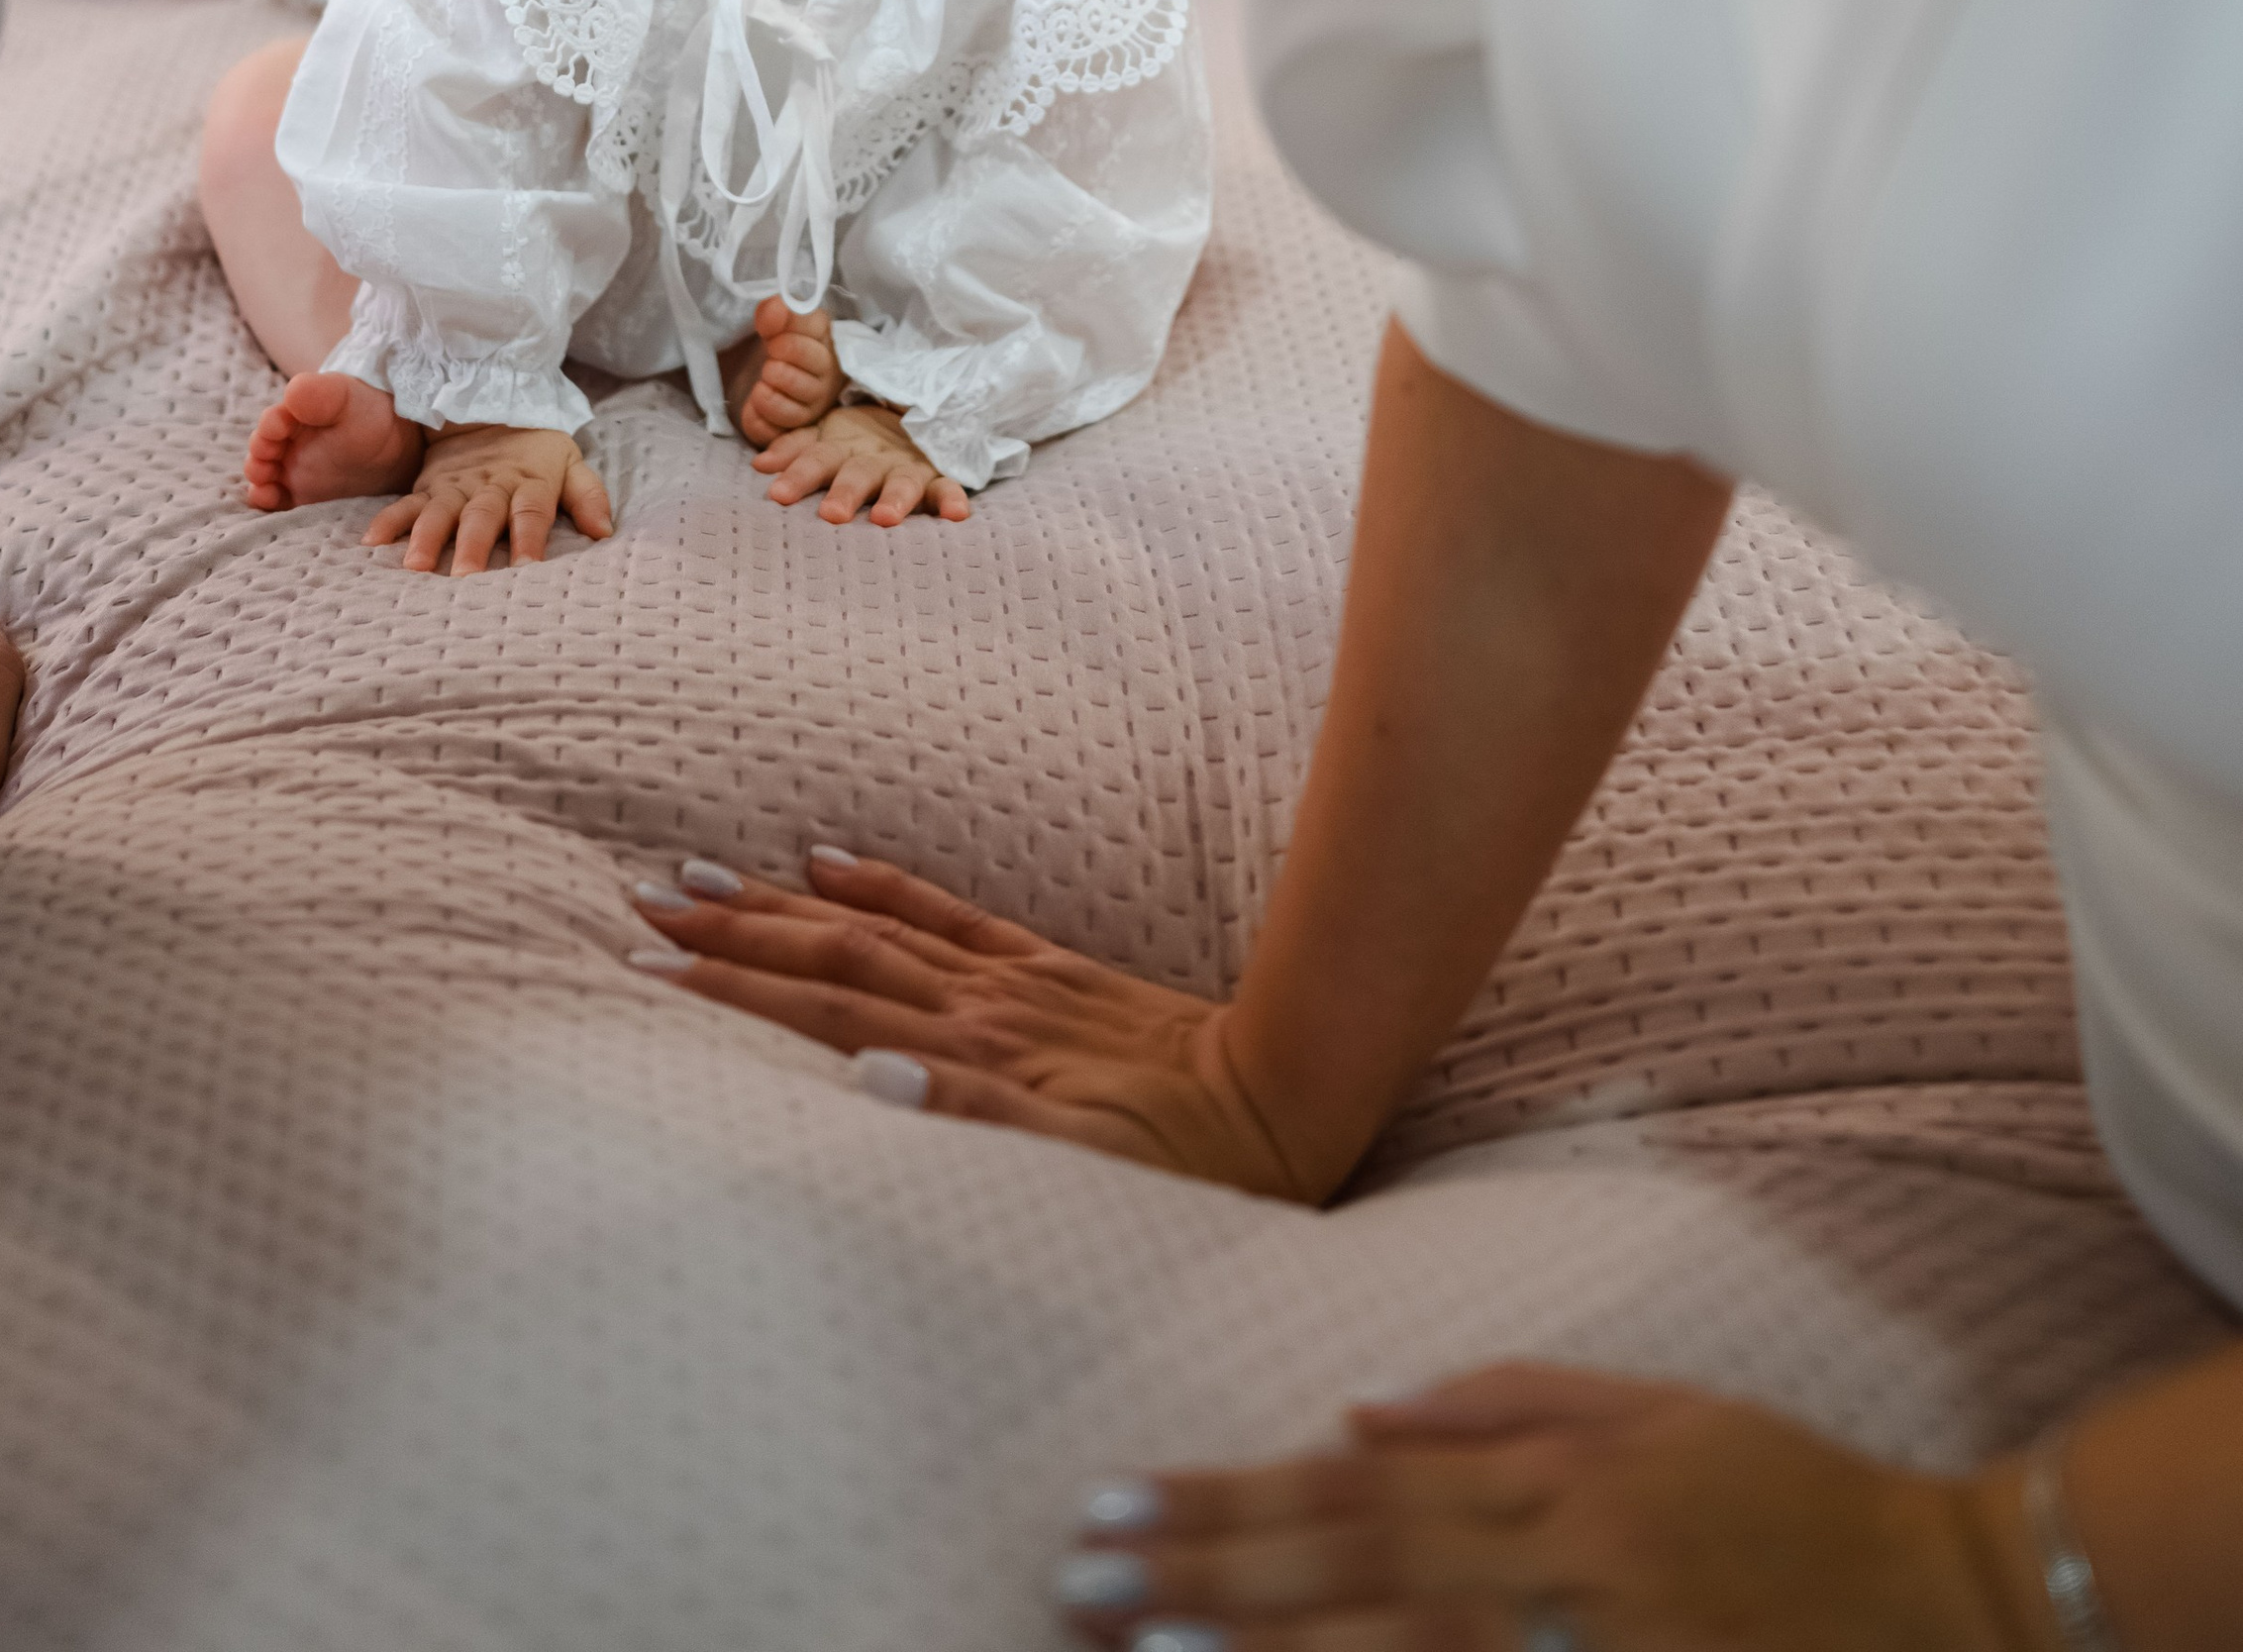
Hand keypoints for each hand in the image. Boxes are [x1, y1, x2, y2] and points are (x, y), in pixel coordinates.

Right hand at [369, 422, 614, 571]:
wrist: (495, 404)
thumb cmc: (538, 450)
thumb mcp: (571, 463)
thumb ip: (588, 496)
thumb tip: (604, 532)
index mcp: (529, 482)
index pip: (532, 512)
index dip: (531, 538)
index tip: (528, 567)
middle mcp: (490, 486)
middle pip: (483, 516)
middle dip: (475, 546)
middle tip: (465, 578)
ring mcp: (456, 486)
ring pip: (440, 512)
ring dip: (427, 538)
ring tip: (415, 567)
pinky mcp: (429, 486)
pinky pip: (407, 504)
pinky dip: (389, 521)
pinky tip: (372, 542)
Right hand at [631, 848, 1312, 1193]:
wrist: (1285, 1097)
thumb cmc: (1185, 1164)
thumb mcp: (1084, 1167)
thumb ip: (975, 1119)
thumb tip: (868, 1079)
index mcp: (974, 1054)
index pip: (827, 1008)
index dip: (735, 983)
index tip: (650, 959)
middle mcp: (977, 1007)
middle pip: (831, 958)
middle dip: (734, 934)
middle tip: (641, 903)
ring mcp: (1010, 982)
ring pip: (872, 929)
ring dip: (783, 904)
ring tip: (702, 872)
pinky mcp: (1047, 970)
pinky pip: (948, 916)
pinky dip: (881, 887)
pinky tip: (828, 860)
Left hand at [728, 298, 841, 444]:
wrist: (752, 369)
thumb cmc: (773, 343)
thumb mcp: (773, 320)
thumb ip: (774, 311)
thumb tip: (775, 310)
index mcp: (825, 340)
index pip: (814, 330)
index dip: (786, 330)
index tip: (769, 332)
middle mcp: (827, 375)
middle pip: (801, 375)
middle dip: (776, 365)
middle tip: (767, 360)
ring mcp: (813, 407)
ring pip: (790, 411)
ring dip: (765, 394)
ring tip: (761, 383)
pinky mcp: (792, 430)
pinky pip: (772, 432)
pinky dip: (755, 418)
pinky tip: (753, 403)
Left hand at [753, 400, 971, 524]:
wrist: (913, 412)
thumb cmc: (858, 440)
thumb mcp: (827, 437)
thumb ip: (795, 449)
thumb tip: (760, 465)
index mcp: (843, 448)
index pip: (817, 459)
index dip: (798, 475)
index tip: (778, 494)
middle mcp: (875, 458)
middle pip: (858, 473)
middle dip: (845, 492)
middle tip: (830, 514)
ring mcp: (908, 467)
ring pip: (903, 482)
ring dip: (896, 499)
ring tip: (885, 519)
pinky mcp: (938, 476)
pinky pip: (948, 487)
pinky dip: (954, 500)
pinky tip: (957, 515)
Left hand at [1051, 1367, 2022, 1649]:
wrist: (1954, 1596)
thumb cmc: (1795, 1496)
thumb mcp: (1656, 1412)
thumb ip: (1504, 1405)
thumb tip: (1356, 1413)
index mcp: (1553, 1479)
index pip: (1350, 1488)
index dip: (1227, 1498)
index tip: (1117, 1503)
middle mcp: (1556, 1564)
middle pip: (1350, 1568)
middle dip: (1205, 1575)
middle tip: (1079, 1577)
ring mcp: (1593, 1650)